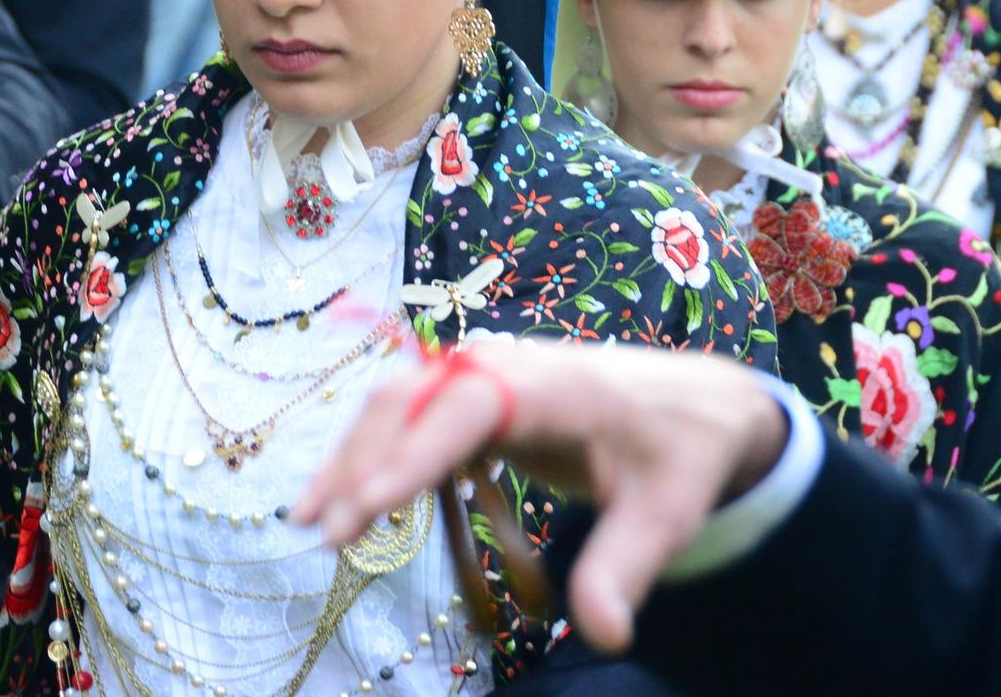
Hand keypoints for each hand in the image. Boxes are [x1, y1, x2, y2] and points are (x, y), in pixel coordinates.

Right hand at [295, 341, 787, 655]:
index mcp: (560, 385)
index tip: (371, 502)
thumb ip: (626, 569)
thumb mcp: (668, 514)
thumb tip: (604, 635)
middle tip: (329, 533)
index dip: (417, 449)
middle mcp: (510, 365)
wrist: (693, 401)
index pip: (473, 405)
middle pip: (415, 396)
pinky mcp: (473, 393)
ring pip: (399, 399)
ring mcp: (486, 373)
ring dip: (350, 454)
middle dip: (364, 460)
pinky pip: (407, 411)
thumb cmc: (679, 453)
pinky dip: (368, 450)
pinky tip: (338, 496)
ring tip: (307, 520)